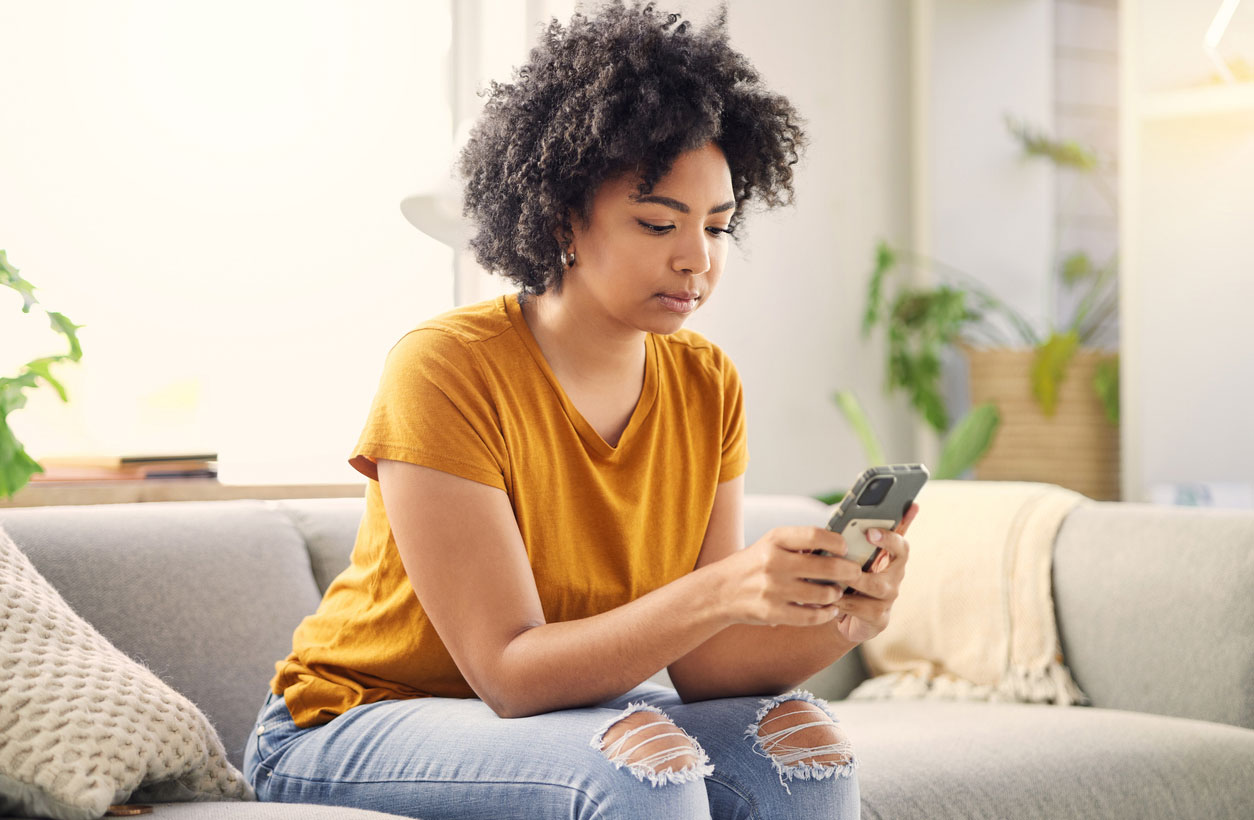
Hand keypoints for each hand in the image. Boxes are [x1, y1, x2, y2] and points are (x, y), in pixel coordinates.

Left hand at [832, 503, 918, 642]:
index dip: (890, 534)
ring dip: (854, 579)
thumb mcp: (845, 560)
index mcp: (888, 557)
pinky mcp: (879, 618)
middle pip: (899, 558)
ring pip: (878, 585)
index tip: (871, 530)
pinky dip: (843, 602)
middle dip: (882, 547)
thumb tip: (829, 525)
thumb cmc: (843, 581)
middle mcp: (894, 575)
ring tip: (834, 575)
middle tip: (861, 541)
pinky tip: (827, 598)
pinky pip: (863, 608)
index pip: (899, 541)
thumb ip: (846, 541)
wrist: (842, 617)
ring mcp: (889, 597)